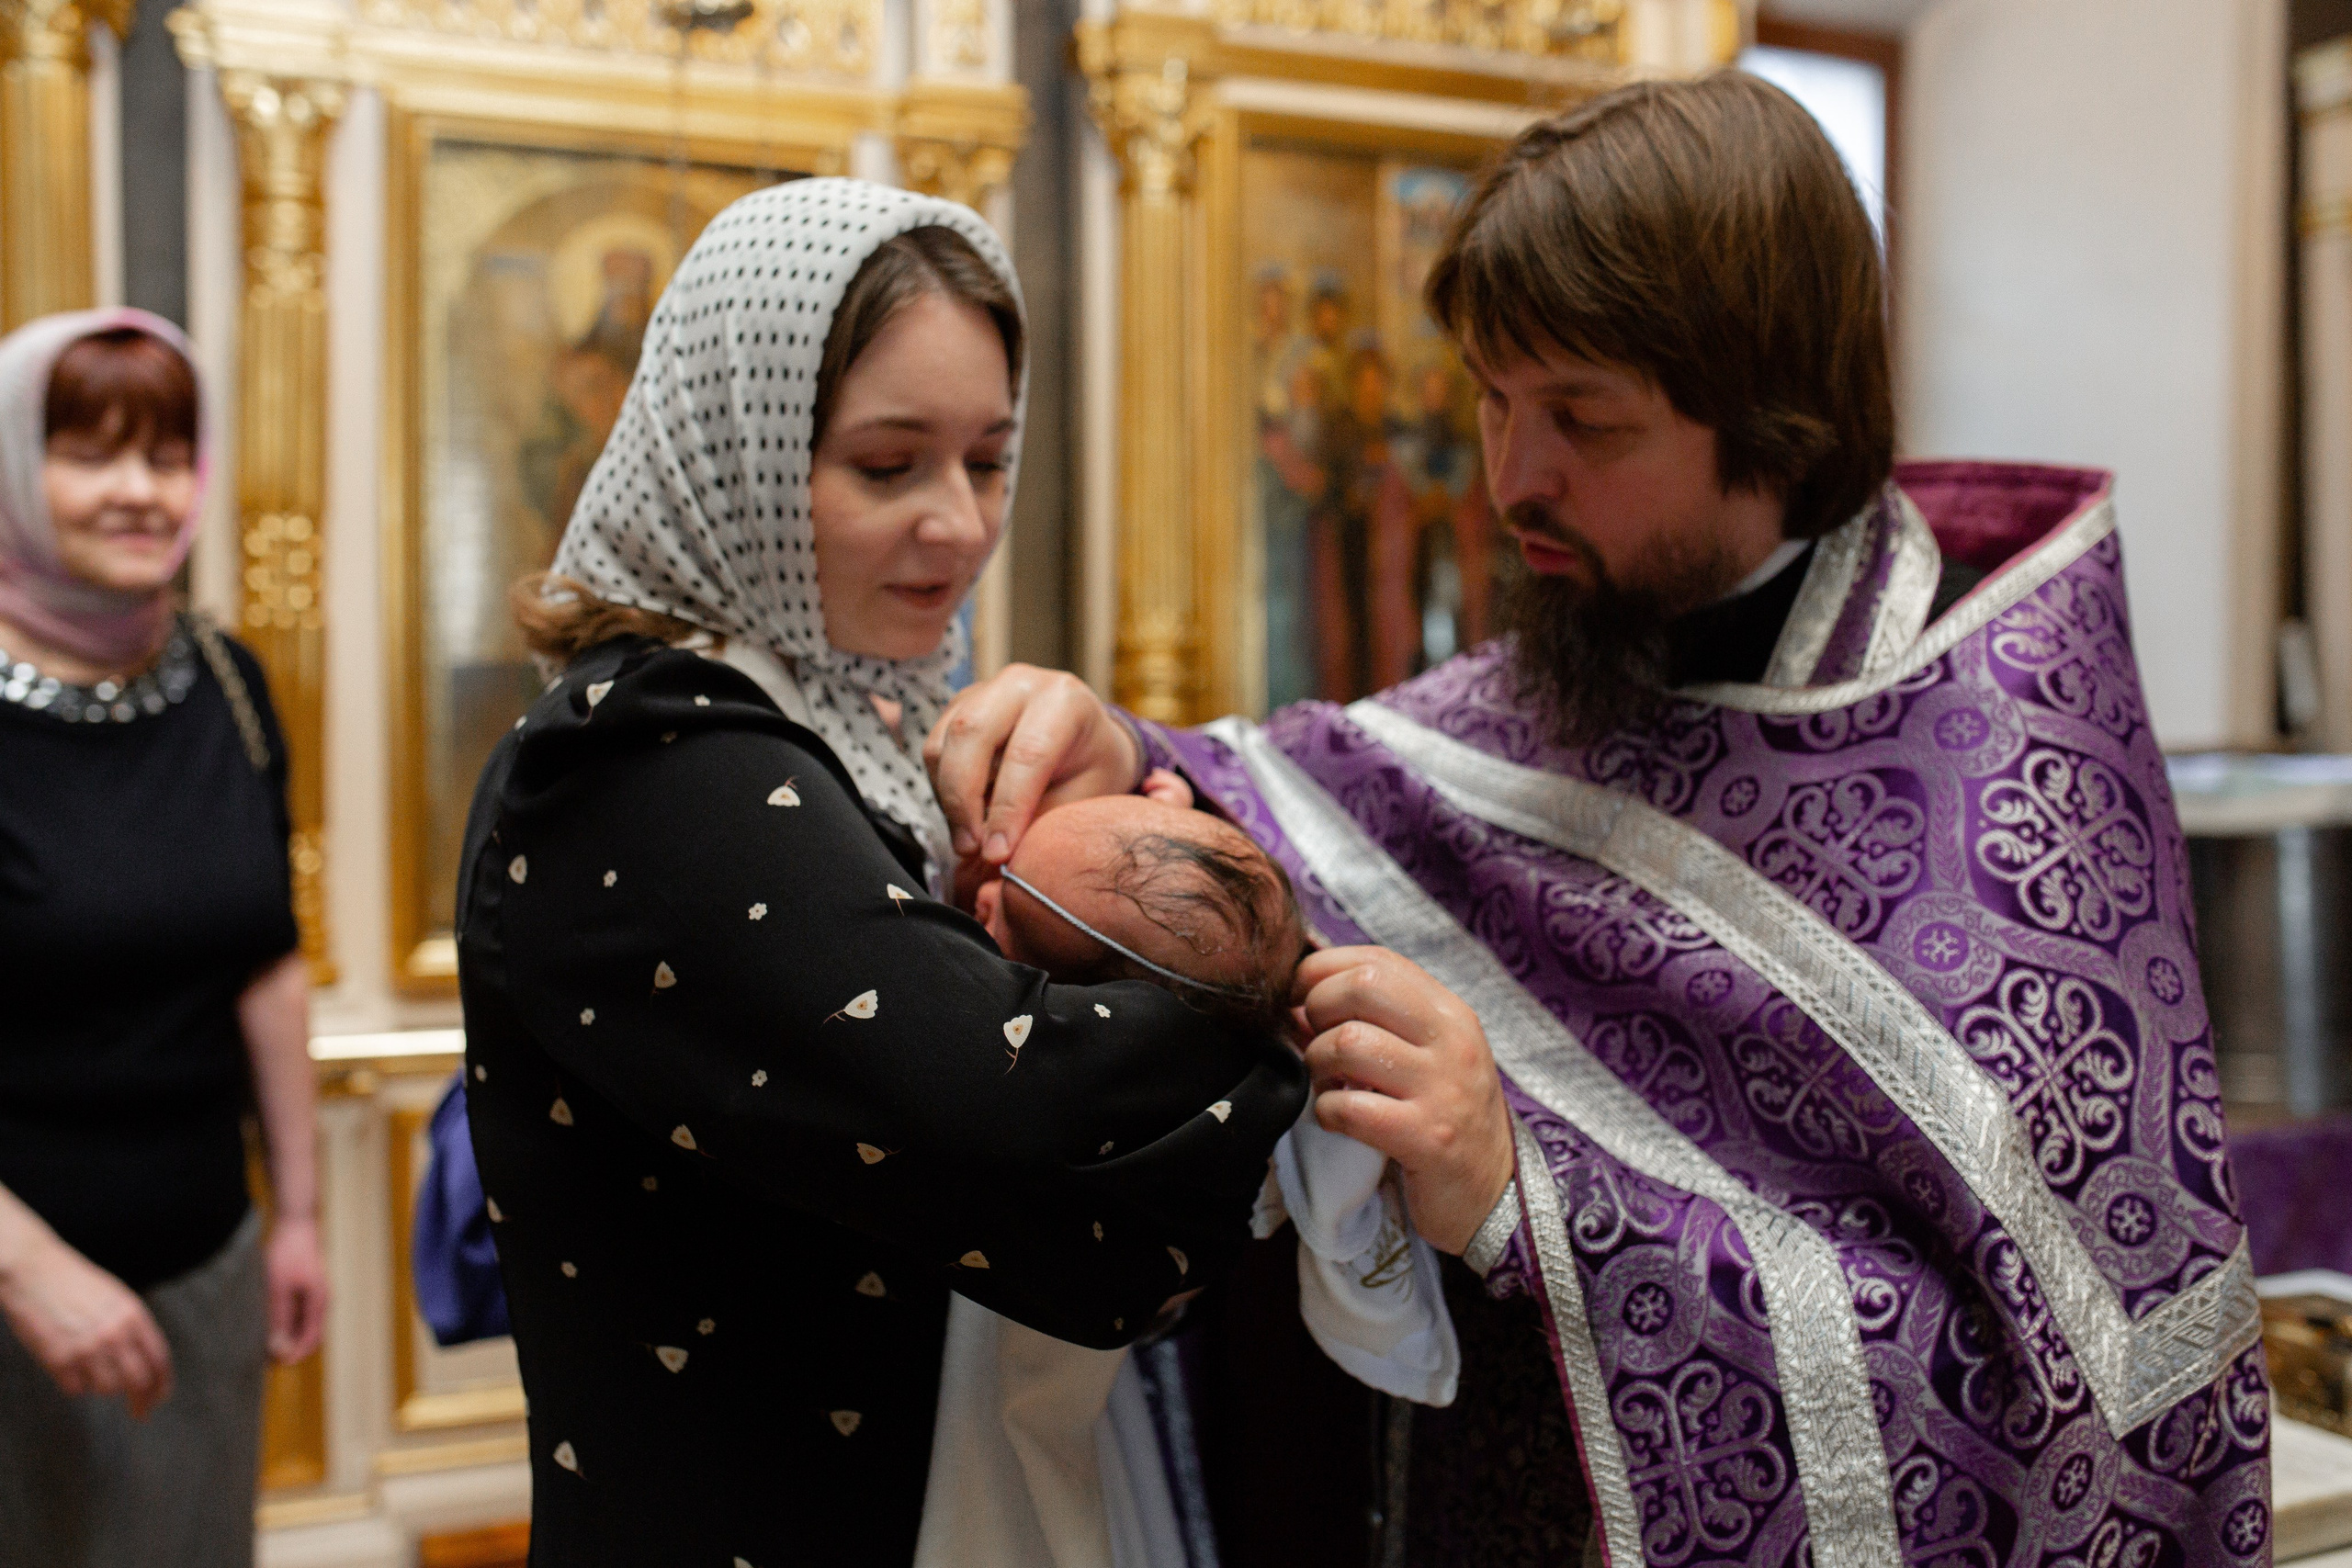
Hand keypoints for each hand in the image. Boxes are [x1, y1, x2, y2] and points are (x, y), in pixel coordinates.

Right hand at [0, 1232, 173, 1415]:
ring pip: (107, 1389)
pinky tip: (69, 1367)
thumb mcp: (116, 1297)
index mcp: (133, 1316)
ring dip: (104, 1387)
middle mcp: (114, 1334)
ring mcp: (86, 1348)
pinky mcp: (59, 1360)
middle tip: (139, 1411)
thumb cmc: (75, 1283)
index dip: (162, 1385)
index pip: (159, 1359)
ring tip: (92, 1370)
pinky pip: (76, 1389)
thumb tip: (147, 1360)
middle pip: (139, 1382)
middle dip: (142, 1401)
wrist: (34, 1272)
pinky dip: (76, 1385)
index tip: (160, 1398)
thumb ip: (133, 1326)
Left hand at [265, 1215, 327, 1363]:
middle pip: (310, 1333)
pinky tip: (270, 1320)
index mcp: (319, 1303)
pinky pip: (300, 1311)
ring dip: (289, 1334)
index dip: (295, 1355)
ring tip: (267, 1340)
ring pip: (304, 1323)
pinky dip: (287, 1321)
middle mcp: (321, 1300)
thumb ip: (279, 1319)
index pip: (311, 1339)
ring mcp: (315, 1292)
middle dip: (292, 1347)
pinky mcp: (307, 1285)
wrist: (296, 1223)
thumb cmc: (288, 1253)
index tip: (276, 1364)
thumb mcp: (279, 1288)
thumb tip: (278, 1348)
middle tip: (268, 1357)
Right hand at [924, 664, 1140, 870]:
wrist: (1087, 741)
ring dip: (947, 799)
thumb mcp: (1084, 798)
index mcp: (1064, 700)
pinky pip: (933, 749)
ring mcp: (984, 690)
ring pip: (942, 743)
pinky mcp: (959, 706)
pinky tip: (964, 814)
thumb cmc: (1090, 771)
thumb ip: (1042, 821)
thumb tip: (997, 859)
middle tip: (972, 849)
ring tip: (969, 839)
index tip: (997, 854)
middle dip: (963, 800)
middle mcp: (1020, 684)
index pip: (1027, 753)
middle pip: (971, 733)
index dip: (1008, 809)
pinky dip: (941, 789)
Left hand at [1293, 947, 1514, 1254]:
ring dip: (1317, 1064)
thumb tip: (1297, 1001)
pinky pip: (1348, 1107)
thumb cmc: (1447, 1118)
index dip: (1324, 971)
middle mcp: (1452, 1042)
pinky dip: (1325, 1112)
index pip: (1378, 961)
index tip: (1302, 997)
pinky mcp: (1427, 1138)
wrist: (1495, 1194)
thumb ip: (1375, 1022)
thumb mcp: (1425, 1057)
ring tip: (1328, 1085)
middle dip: (1316, 1009)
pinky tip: (1336, 1121)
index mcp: (1450, 1013)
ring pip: (1347, 1043)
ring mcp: (1443, 1089)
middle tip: (1315, 1044)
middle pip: (1360, 987)